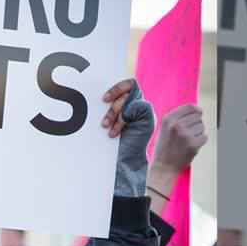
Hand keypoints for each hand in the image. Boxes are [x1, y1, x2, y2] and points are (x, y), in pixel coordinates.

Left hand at [105, 79, 154, 196]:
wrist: (124, 161)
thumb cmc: (114, 144)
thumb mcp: (109, 122)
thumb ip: (110, 108)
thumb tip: (98, 95)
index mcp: (130, 104)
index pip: (128, 85)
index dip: (116, 87)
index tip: (103, 99)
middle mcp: (138, 106)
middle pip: (129, 88)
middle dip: (114, 95)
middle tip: (104, 102)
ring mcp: (144, 112)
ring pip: (129, 98)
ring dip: (115, 111)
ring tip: (106, 126)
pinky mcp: (148, 118)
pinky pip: (136, 108)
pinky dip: (122, 119)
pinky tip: (115, 132)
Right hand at [148, 105, 206, 207]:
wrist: (163, 167)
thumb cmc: (164, 148)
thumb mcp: (164, 129)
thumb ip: (177, 118)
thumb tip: (197, 109)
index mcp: (168, 119)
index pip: (189, 107)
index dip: (196, 109)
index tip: (199, 112)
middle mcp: (176, 125)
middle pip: (198, 117)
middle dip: (196, 124)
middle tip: (189, 133)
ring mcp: (185, 135)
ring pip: (202, 127)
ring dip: (198, 133)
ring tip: (188, 141)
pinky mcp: (193, 145)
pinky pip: (205, 137)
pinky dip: (200, 141)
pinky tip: (191, 146)